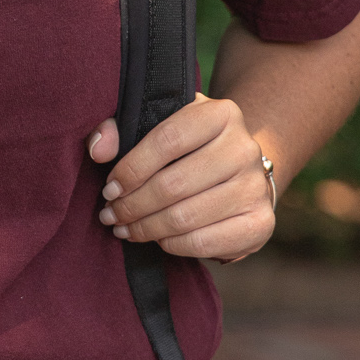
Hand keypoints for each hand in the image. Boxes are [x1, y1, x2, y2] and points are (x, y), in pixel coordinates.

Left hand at [87, 96, 274, 263]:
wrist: (238, 171)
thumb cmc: (188, 148)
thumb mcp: (160, 124)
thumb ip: (121, 128)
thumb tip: (98, 149)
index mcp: (221, 114)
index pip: (167, 139)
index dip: (131, 168)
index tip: (109, 187)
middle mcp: (245, 148)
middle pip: (174, 184)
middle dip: (132, 205)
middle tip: (110, 214)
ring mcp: (256, 187)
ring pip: (186, 217)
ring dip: (146, 228)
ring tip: (124, 229)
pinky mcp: (261, 223)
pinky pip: (204, 243)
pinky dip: (173, 245)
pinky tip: (157, 239)